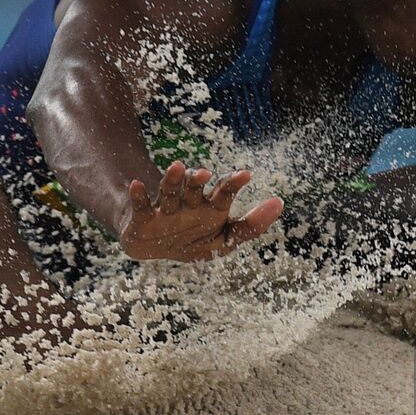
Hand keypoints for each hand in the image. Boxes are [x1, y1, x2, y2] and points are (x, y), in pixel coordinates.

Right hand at [117, 161, 283, 261]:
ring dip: (172, 180)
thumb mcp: (225, 239)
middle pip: (194, 189)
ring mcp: (166, 209)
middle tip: (205, 172)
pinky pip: (142, 205)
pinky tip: (136, 184)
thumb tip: (280, 203)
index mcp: (211, 208)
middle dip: (198, 181)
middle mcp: (189, 204)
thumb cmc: (194, 238)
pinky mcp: (144, 218)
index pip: (224, 192)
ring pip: (170, 192)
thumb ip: (252, 225)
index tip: (246, 175)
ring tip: (176, 167)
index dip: (234, 184)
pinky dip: (139, 196)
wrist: (156, 247)